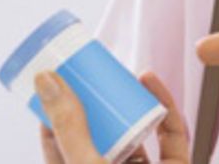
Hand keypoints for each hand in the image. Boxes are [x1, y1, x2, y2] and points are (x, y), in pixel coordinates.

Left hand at [38, 70, 189, 163]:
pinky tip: (151, 82)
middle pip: (101, 134)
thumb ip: (69, 128)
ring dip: (131, 100)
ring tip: (121, 73)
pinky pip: (172, 133)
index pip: (59, 146)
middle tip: (91, 72)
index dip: (55, 113)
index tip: (54, 83)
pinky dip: (165, 104)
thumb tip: (46, 82)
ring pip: (137, 130)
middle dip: (98, 102)